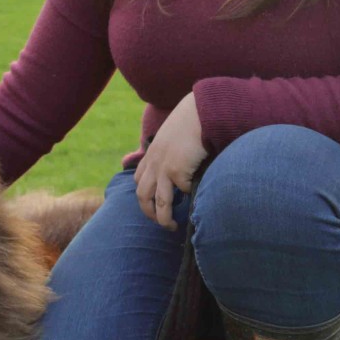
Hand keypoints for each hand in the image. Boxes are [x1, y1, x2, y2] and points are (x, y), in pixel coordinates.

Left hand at [134, 92, 206, 229]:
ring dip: (164, 218)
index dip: (144, 195)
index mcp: (151, 154)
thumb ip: (170, 151)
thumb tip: (180, 167)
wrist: (199, 111)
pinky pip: (184, 191)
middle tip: (159, 222)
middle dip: (149, 212)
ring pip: (160, 202)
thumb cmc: (191, 121)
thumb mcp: (173, 137)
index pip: (139, 180)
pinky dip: (191, 194)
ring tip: (172, 227)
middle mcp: (153, 163)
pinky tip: (198, 194)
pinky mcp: (177, 171)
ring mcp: (163, 168)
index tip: (153, 204)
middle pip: (143, 196)